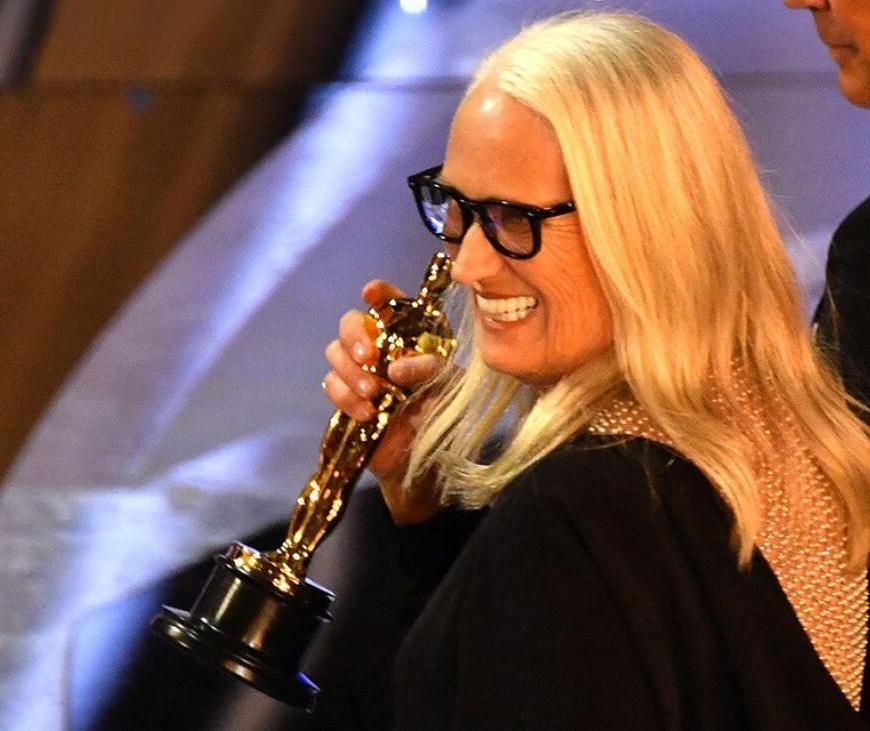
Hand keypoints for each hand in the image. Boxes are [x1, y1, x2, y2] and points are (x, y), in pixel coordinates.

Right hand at [323, 279, 445, 523]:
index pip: (391, 303)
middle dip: (355, 335)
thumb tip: (396, 367)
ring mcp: (360, 371)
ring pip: (335, 351)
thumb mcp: (448, 388)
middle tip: (369, 357)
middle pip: (351, 322)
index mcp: (411, 336)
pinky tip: (367, 413)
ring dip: (350, 370)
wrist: (424, 465)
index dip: (379, 293)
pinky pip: (331, 385)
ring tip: (373, 393)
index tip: (370, 293)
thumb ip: (430, 369)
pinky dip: (345, 397)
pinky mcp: (346, 397)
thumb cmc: (442, 417)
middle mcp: (381, 347)